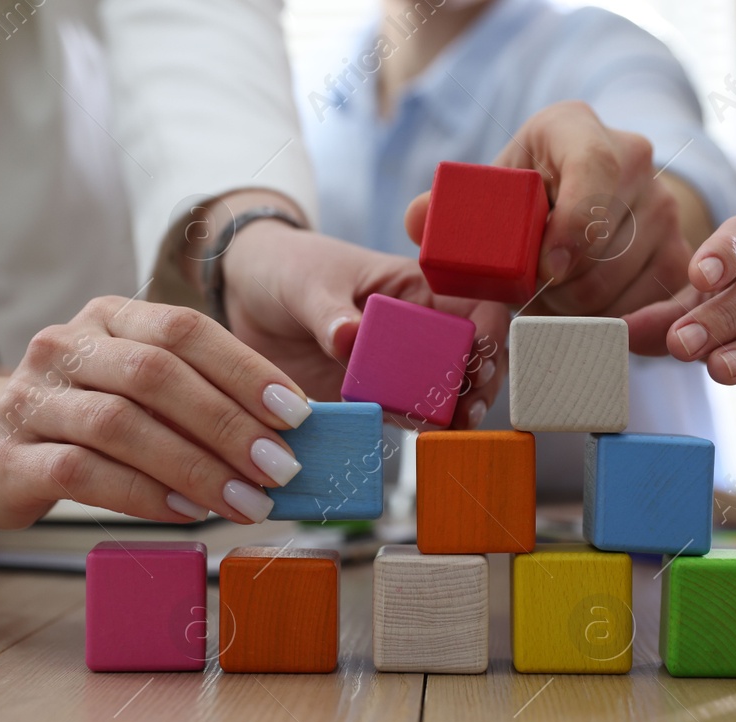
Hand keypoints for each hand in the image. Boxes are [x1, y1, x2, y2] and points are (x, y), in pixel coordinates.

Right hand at [0, 298, 314, 528]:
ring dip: (195, 466)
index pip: (184, 329)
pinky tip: (185, 511)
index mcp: (107, 318)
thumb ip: (196, 397)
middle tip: (281, 467)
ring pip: (121, 425)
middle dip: (228, 424)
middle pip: (157, 375)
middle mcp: (65, 348)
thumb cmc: (80, 417)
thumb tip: (284, 434)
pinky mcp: (9, 459)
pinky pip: (83, 473)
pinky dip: (143, 493)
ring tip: (246, 500)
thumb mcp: (133, 387)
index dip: (246, 370)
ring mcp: (31, 401)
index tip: (297, 414)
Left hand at [222, 223, 507, 428]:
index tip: (480, 352)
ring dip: (457, 411)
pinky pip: (405, 415)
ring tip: (454, 427)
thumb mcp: (307, 283)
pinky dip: (419, 428)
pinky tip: (423, 437)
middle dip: (481, 381)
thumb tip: (349, 336)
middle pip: (470, 356)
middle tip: (471, 403)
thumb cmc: (287, 269)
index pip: (473, 303)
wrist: (247, 297)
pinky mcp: (373, 397)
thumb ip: (329, 312)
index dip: (488, 328)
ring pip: (446, 391)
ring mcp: (397, 366)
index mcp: (415, 288)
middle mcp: (417, 328)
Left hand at [403, 101, 694, 317]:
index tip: (546, 269)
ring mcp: (666, 207)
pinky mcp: (681, 254)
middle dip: (562, 287)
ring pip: (628, 284)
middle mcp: (634, 158)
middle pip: (608, 242)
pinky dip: (618, 331)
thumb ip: (448, 208)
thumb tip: (419, 220)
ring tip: (554, 304)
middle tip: (531, 297)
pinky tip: (589, 332)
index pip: (594, 168)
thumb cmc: (522, 198)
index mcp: (576, 129)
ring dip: (582, 312)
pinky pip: (657, 307)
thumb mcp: (487, 192)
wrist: (580, 203)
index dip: (574, 225)